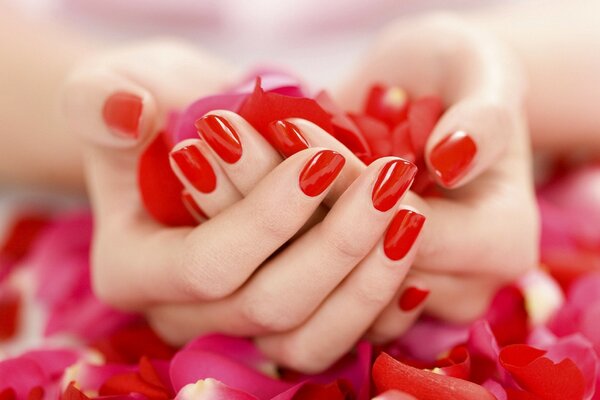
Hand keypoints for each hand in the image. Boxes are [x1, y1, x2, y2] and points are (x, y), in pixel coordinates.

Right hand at [62, 40, 423, 372]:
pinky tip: (411, 256)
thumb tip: (126, 113)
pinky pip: (337, 337)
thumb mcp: (114, 90)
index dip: (267, 219)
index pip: (205, 265)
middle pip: (267, 309)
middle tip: (388, 184)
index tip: (323, 160)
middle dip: (336, 247)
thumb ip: (102, 100)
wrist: (187, 136)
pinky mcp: (282, 321)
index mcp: (133, 269)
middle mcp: (183, 313)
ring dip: (368, 282)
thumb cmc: (152, 109)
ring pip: (309, 339)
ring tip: (409, 217)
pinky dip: (380, 304)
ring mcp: (237, 324)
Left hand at [166, 12, 538, 370]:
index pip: (412, 233)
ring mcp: (396, 296)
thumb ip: (485, 115)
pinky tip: (203, 186)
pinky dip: (246, 241)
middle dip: (280, 208)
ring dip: (247, 227)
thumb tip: (450, 159)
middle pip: (352, 272)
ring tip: (199, 160)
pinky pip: (292, 289)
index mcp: (499, 244)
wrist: (428, 103)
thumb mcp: (483, 70)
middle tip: (221, 138)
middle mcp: (451, 287)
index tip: (293, 129)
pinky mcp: (350, 287)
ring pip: (310, 295)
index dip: (348, 189)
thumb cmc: (460, 76)